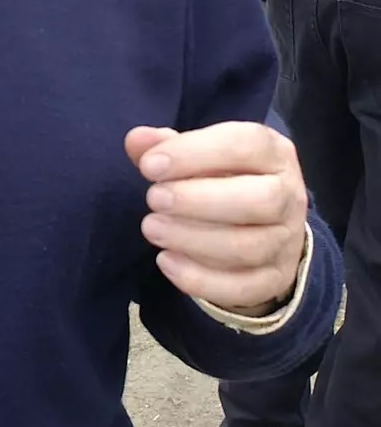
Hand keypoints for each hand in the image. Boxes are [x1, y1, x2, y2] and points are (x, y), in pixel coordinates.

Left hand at [126, 123, 307, 313]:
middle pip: (260, 200)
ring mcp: (285, 242)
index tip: (149, 165)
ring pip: (249, 247)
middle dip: (199, 200)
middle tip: (153, 198)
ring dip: (193, 239)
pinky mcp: (274, 279)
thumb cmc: (223, 180)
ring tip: (152, 228)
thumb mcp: (200, 155)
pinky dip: (201, 279)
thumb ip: (168, 146)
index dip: (195, 153)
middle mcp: (289, 196)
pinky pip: (243, 286)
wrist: (262, 228)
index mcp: (274, 153)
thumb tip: (137, 140)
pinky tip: (166, 261)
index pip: (246, 145)